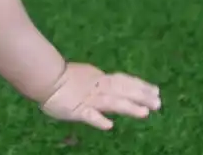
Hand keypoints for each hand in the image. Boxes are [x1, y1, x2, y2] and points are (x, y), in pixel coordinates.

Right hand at [39, 62, 161, 129]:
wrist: (43, 77)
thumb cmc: (62, 78)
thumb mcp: (86, 78)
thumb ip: (99, 83)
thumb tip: (113, 86)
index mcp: (100, 79)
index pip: (124, 81)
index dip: (140, 86)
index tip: (156, 90)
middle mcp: (97, 88)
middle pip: (123, 90)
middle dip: (141, 96)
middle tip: (159, 102)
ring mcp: (88, 99)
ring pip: (111, 102)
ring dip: (127, 106)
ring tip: (144, 113)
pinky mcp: (76, 110)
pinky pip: (87, 115)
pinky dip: (98, 119)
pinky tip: (109, 126)